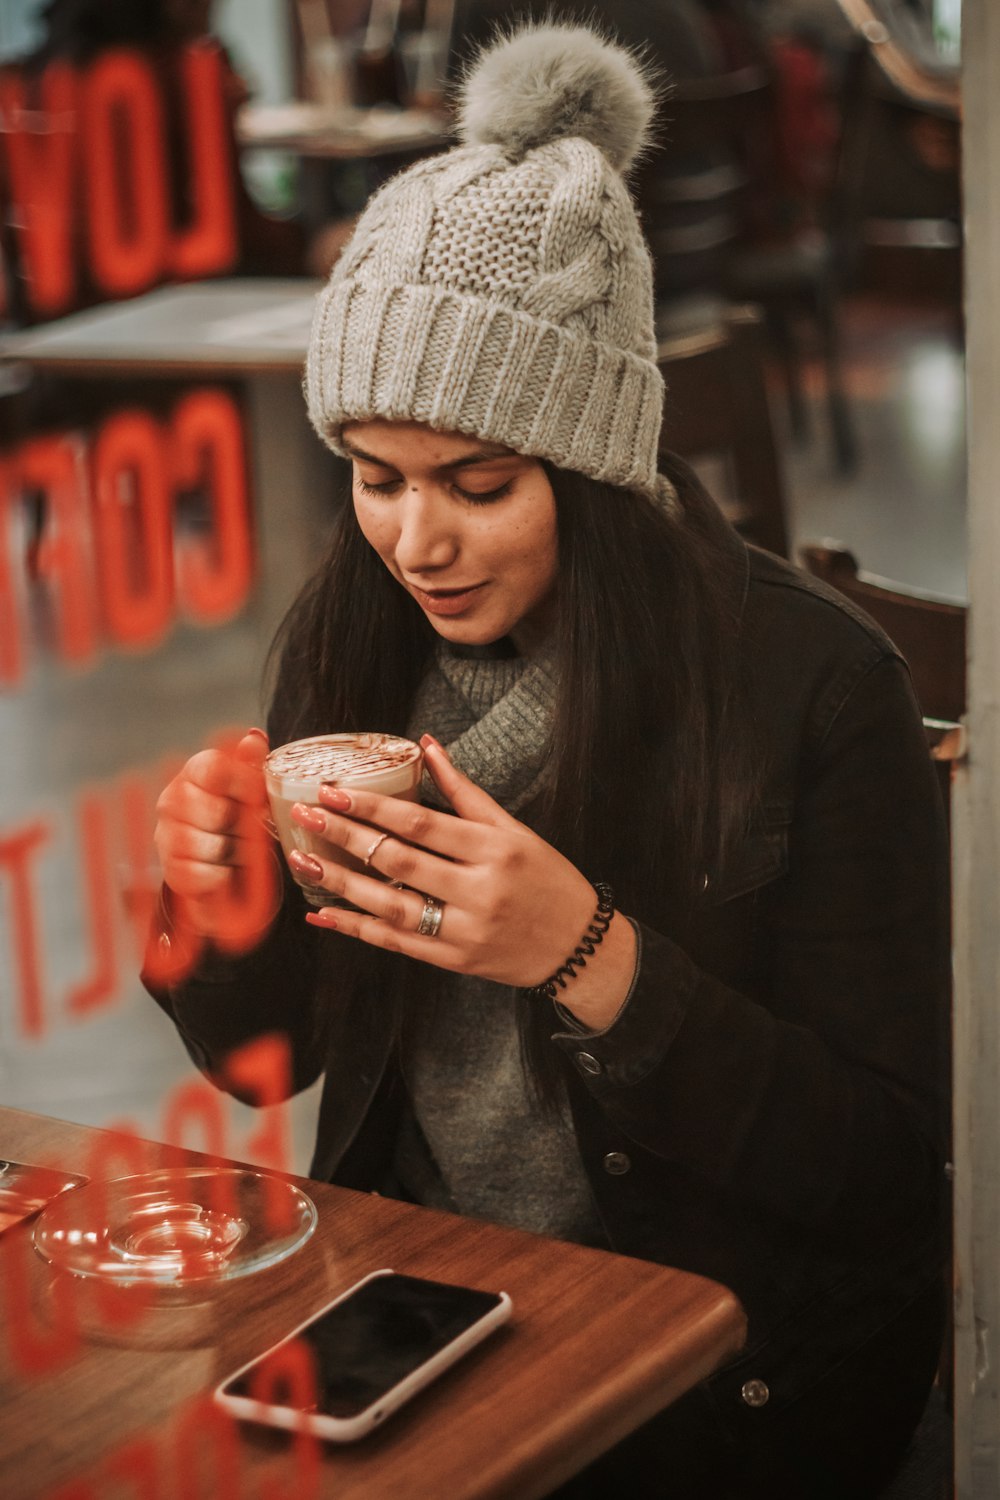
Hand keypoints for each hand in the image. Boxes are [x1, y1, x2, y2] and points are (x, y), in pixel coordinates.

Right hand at [153, 728, 279, 947]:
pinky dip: (224, 875)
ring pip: (211, 846)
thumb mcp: (250, 786)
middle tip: (257, 829)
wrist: (218, 859)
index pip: (212, 768)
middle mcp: (172, 800)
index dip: (242, 782)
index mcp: (193, 772)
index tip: (260, 794)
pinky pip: (204, 874)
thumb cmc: (237, 814)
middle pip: (215, 812)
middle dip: (244, 825)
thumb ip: (251, 763)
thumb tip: (254, 738)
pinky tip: (229, 869)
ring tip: (244, 850)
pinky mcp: (171, 869)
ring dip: (237, 852)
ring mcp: (167, 835)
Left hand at [288, 735, 636, 1027]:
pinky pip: (397, 943)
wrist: (579, 948)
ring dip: (342, 884)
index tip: (332, 791)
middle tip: (303, 816)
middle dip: (345, 837)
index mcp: (494, 849)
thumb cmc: (548, 880)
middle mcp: (478, 889)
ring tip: (303, 860)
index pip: (420, 823)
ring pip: (391, 905)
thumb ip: (466, 792)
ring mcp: (464, 929)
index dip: (372, 807)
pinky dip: (357, 928)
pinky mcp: (454, 960)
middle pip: (398, 861)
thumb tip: (427, 746)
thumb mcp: (515, 830)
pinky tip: (324, 914)